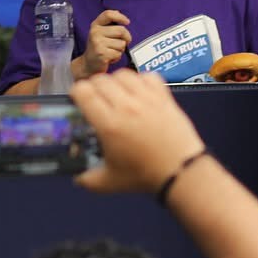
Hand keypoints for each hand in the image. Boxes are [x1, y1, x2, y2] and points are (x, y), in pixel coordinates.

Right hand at [72, 70, 205, 193]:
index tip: (77, 99)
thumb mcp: (109, 182)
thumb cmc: (145, 176)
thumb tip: (76, 177)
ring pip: (122, 75)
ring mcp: (146, 99)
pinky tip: (138, 92)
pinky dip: (140, 80)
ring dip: (115, 82)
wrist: (181, 172)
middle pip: (101, 80)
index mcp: (109, 124)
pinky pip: (147, 76)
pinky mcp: (163, 97)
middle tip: (95, 99)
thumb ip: (88, 179)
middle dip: (93, 87)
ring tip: (116, 93)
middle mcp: (126, 106)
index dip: (76, 92)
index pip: (84, 91)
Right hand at [77, 10, 129, 79]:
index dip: (120, 17)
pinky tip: (110, 58)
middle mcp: (95, 32)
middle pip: (121, 30)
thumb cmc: (98, 47)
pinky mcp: (102, 54)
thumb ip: (108, 24)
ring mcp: (98, 43)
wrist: (88, 64)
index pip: (108, 14)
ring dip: (120, 49)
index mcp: (95, 25)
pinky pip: (119, 53)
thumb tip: (119, 13)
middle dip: (127, 38)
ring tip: (112, 51)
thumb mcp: (100, 33)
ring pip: (122, 43)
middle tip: (123, 43)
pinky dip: (117, 57)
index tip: (127, 22)